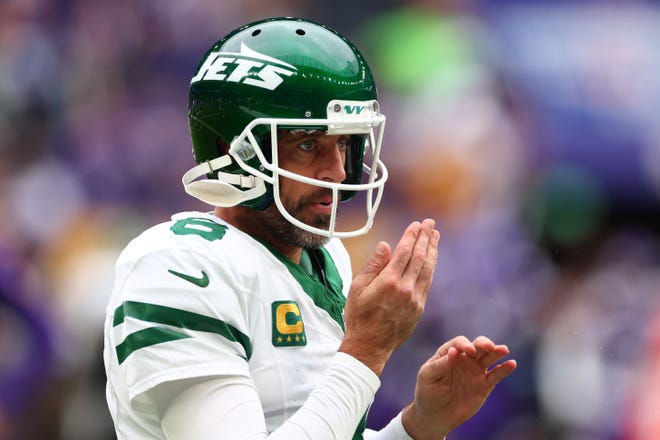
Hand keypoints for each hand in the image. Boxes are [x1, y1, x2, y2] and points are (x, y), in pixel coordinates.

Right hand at [339, 219, 439, 374]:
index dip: (412, 236)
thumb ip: (373, 266)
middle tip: (430, 223)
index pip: (404, 252)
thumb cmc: (358, 316)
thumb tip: (385, 245)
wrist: (369, 345)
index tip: (416, 224)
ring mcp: (414, 299)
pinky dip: (431, 266)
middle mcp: (404, 289)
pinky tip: (431, 258)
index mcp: (388, 282)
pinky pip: (428, 282)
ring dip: (432, 250)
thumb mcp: (357, 288)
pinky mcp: (419, 308)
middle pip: (419, 257)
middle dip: (425, 238)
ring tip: (435, 236)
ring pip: (427, 269)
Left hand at [402, 336, 516, 438]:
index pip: (459, 343)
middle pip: (477, 346)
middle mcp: (464, 359)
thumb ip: (440, 365)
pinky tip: (511, 364)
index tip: (468, 351)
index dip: (465, 345)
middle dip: (483, 344)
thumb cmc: (427, 392)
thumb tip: (454, 352)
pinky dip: (504, 369)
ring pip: (489, 357)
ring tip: (503, 349)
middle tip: (488, 346)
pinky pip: (496, 375)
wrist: (435, 415)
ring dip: (496, 352)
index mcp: (448, 353)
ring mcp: (475, 371)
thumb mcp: (427, 376)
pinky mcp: (484, 385)